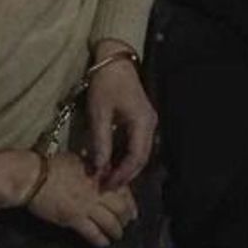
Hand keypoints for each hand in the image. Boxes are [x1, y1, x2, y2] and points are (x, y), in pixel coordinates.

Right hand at [26, 152, 137, 247]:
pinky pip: (93, 233)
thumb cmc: (48, 165)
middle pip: (120, 208)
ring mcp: (86, 205)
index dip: (130, 202)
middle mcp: (96, 190)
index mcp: (98, 174)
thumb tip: (101, 171)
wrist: (31, 176)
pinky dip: (101, 240)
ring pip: (110, 223)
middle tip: (126, 224)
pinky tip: (103, 243)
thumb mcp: (75, 160)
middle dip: (126, 218)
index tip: (132, 209)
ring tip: (117, 236)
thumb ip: (91, 167)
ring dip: (116, 231)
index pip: (122, 189)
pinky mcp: (74, 219)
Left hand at [85, 39, 156, 189]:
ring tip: (106, 178)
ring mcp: (147, 122)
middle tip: (105, 187)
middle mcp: (150, 125)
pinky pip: (135, 144)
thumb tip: (97, 169)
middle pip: (141, 159)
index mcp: (143, 123)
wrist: (114, 59)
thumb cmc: (105, 83)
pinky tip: (111, 162)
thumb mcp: (99, 113)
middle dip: (124, 175)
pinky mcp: (140, 120)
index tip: (105, 185)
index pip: (136, 158)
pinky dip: (124, 156)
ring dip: (124, 167)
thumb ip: (100, 142)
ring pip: (139, 153)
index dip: (121, 175)